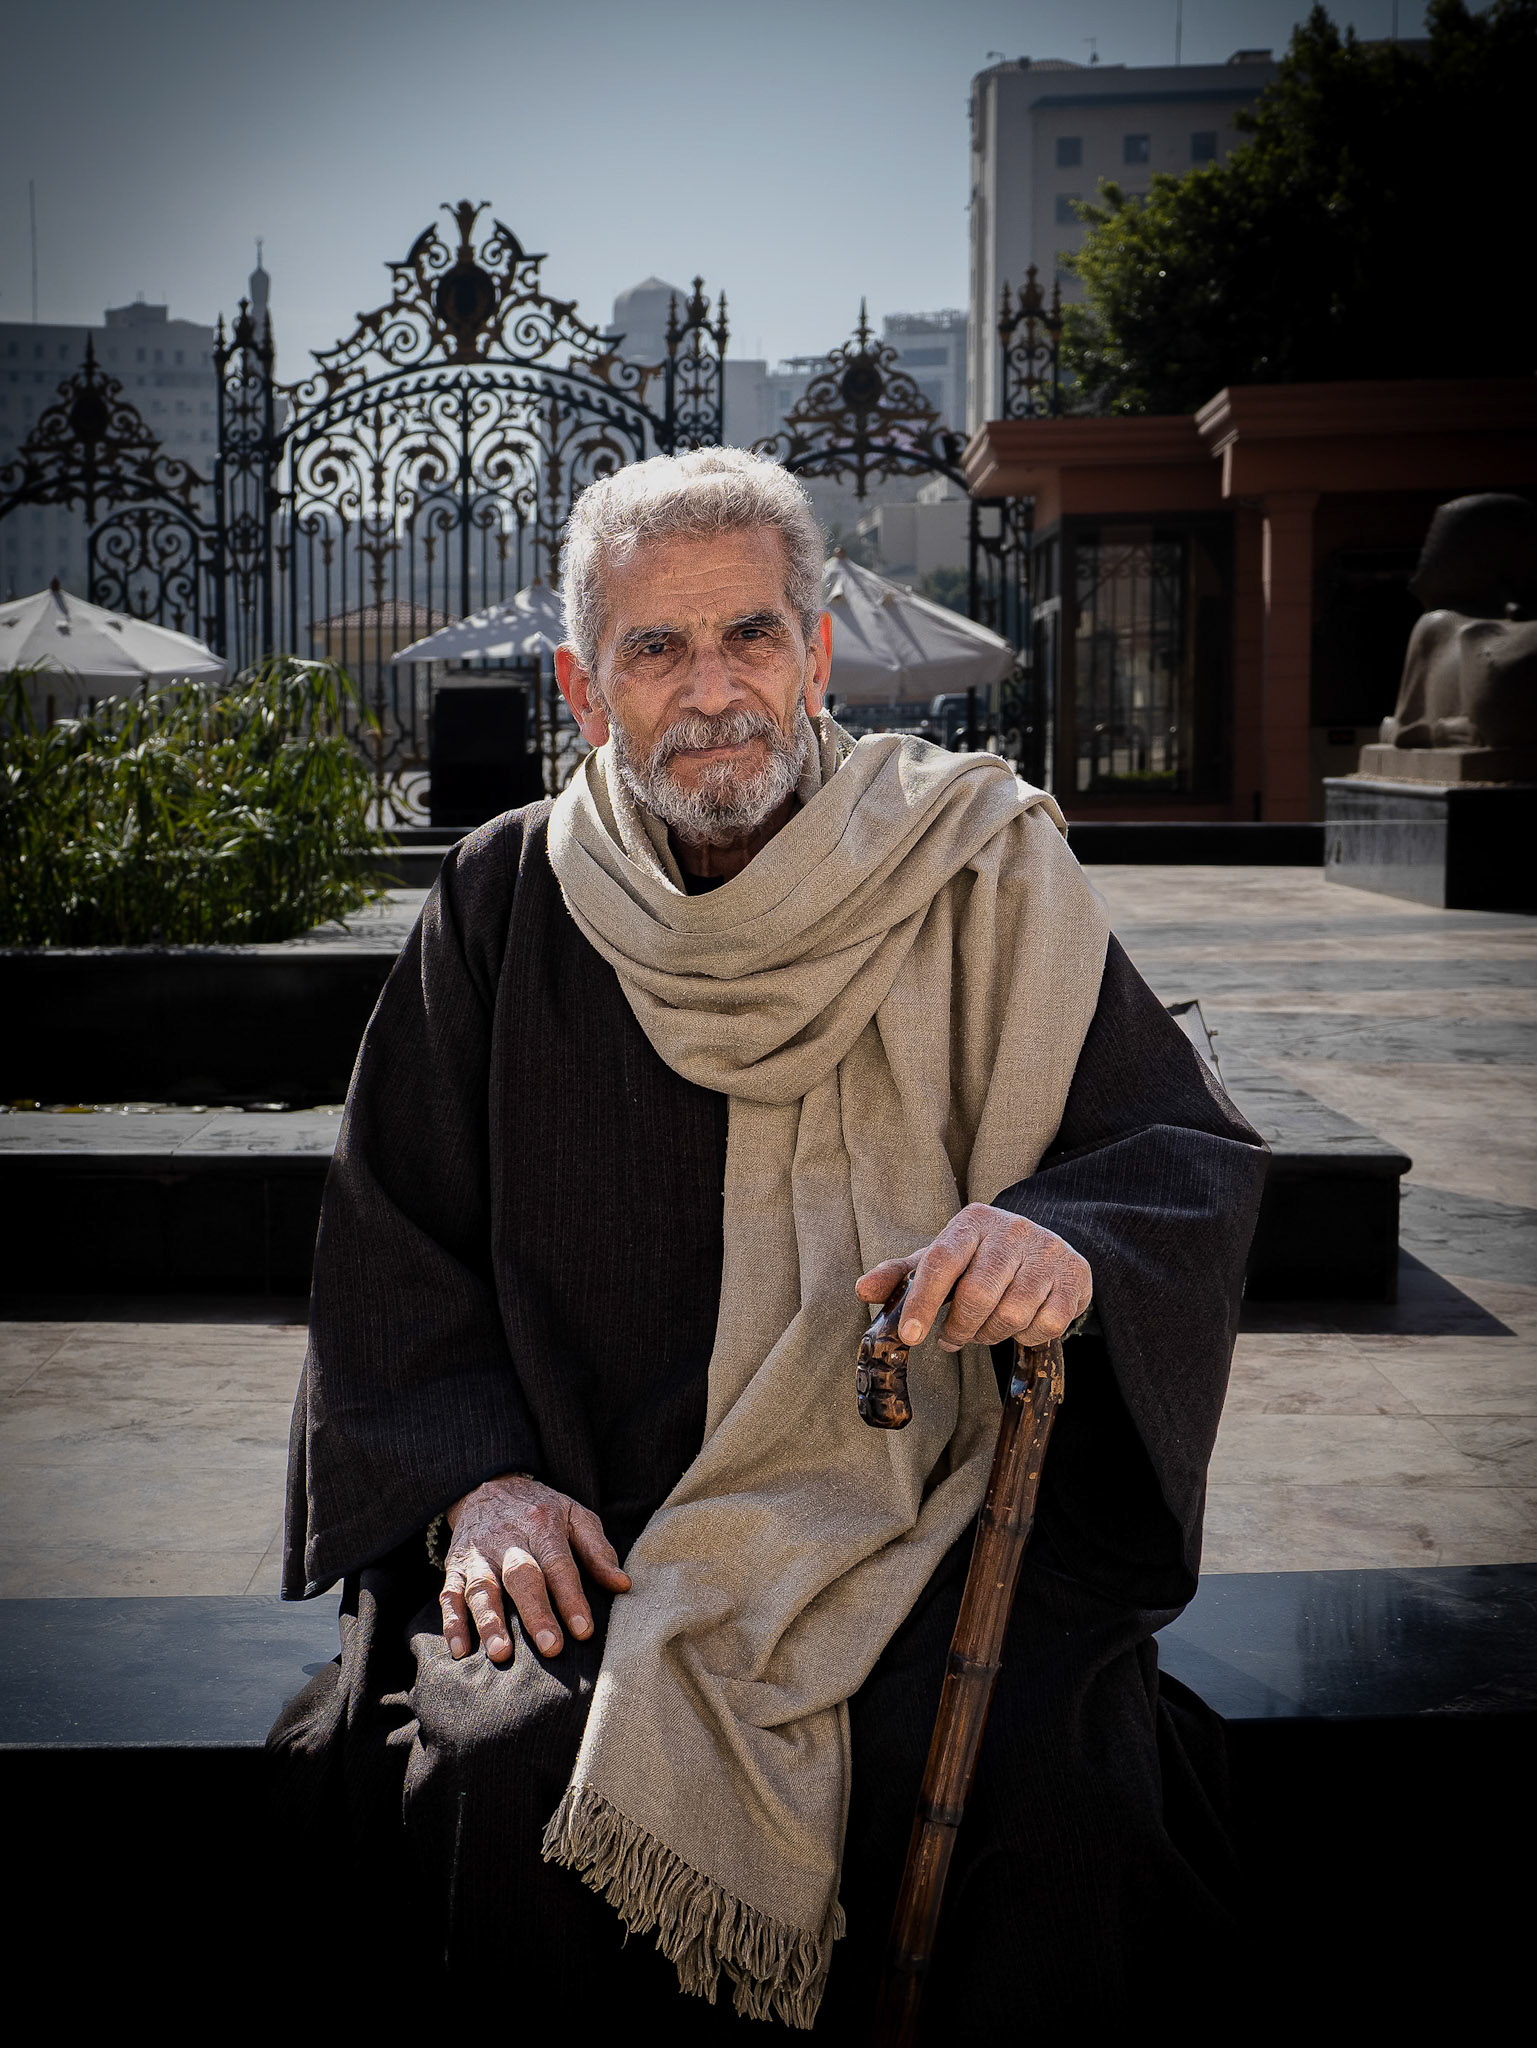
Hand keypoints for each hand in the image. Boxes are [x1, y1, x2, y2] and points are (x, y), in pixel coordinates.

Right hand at [439, 1473, 630, 1666]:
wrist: (488, 1485)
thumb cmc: (540, 1510)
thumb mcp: (574, 1515)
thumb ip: (597, 1550)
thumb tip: (622, 1585)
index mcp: (542, 1525)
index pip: (559, 1564)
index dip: (571, 1598)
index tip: (584, 1631)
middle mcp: (508, 1539)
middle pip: (521, 1576)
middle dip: (536, 1612)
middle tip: (551, 1648)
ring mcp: (478, 1554)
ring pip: (482, 1587)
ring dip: (490, 1621)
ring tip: (501, 1654)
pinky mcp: (454, 1567)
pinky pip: (449, 1594)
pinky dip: (452, 1623)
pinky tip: (459, 1650)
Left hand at [856, 1203, 1090, 1353]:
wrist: (1043, 1246)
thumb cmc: (981, 1258)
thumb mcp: (940, 1258)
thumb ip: (902, 1275)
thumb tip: (862, 1290)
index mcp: (972, 1221)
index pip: (942, 1261)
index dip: (923, 1301)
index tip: (911, 1337)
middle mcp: (1013, 1230)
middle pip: (978, 1295)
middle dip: (960, 1328)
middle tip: (952, 1338)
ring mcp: (1047, 1251)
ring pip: (1012, 1314)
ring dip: (991, 1335)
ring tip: (985, 1329)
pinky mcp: (1075, 1275)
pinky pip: (1046, 1325)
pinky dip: (1026, 1337)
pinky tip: (1019, 1326)